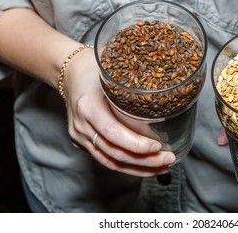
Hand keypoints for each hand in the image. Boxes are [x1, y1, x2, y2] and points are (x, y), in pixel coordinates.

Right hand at [62, 48, 175, 176]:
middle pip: (114, 153)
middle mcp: (82, 125)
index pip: (113, 133)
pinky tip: (144, 166)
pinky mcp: (82, 142)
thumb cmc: (94, 69)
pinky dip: (127, 165)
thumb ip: (134, 79)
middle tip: (169, 159)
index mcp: (88, 106)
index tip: (158, 147)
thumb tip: (167, 83)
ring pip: (110, 162)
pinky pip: (105, 159)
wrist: (69, 72)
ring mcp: (80, 136)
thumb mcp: (112, 70)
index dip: (137, 144)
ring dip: (138, 168)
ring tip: (162, 167)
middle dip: (145, 161)